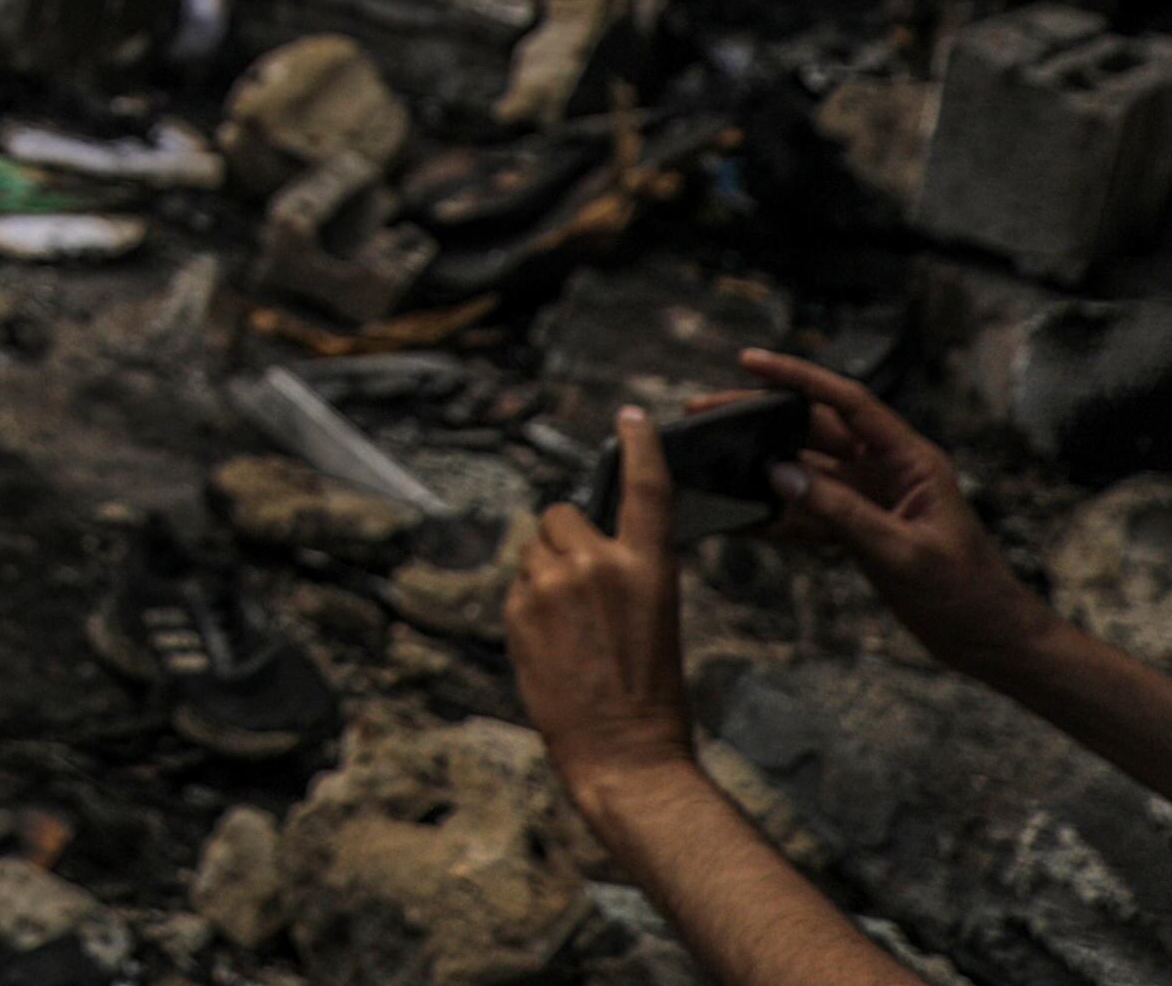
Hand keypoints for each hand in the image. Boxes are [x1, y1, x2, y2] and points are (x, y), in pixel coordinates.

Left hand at [510, 407, 698, 805]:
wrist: (624, 754)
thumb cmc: (651, 694)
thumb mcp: (655, 616)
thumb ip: (621, 572)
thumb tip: (581, 546)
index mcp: (649, 567)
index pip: (646, 487)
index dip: (640, 446)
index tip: (631, 417)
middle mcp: (598, 565)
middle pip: (562, 513)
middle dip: (566, 538)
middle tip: (582, 587)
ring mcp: (552, 585)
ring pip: (533, 549)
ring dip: (544, 571)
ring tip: (570, 627)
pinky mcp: (517, 608)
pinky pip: (517, 585)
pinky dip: (527, 604)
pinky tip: (551, 645)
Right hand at [736, 350, 1052, 684]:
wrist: (994, 644)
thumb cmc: (967, 596)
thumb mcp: (903, 554)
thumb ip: (841, 512)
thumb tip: (778, 473)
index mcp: (912, 461)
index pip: (848, 403)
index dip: (798, 377)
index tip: (749, 361)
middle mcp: (889, 472)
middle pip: (816, 430)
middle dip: (762, 419)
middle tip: (706, 411)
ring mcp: (873, 502)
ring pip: (807, 470)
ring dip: (764, 466)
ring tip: (713, 459)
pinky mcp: (863, 532)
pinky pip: (811, 512)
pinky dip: (778, 514)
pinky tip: (741, 515)